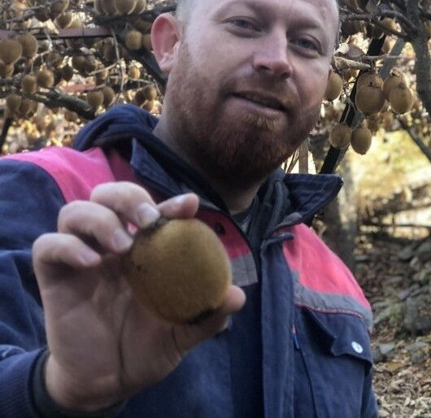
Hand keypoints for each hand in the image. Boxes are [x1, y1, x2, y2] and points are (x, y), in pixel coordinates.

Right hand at [31, 183, 245, 411]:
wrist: (109, 382)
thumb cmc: (147, 347)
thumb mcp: (183, 333)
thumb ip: (208, 315)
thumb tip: (237, 296)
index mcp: (146, 250)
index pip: (155, 211)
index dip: (170, 202)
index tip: (189, 205)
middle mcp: (112, 245)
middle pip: (108, 194)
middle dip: (128, 196)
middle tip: (147, 220)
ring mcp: (81, 258)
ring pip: (74, 210)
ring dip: (99, 218)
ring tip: (121, 246)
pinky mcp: (54, 278)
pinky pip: (47, 245)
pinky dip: (67, 245)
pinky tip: (90, 263)